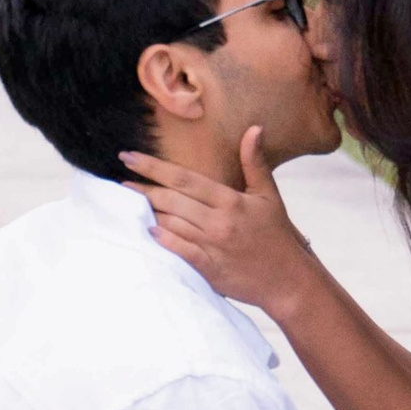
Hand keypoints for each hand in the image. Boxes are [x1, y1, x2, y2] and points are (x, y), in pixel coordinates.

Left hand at [124, 127, 315, 317]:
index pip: (184, 178)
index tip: (129, 157)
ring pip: (171, 224)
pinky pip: (180, 251)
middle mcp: (219, 222)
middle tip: (121, 182)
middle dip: (142, 189)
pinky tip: (147, 230)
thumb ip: (254, 162)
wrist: (289, 280)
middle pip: (171, 200)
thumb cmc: (277, 236)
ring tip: (128, 204)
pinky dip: (162, 240)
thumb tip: (253, 129)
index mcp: (231, 201)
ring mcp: (213, 246)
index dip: (153, 167)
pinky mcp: (210, 270)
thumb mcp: (268, 195)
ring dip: (148, 213)